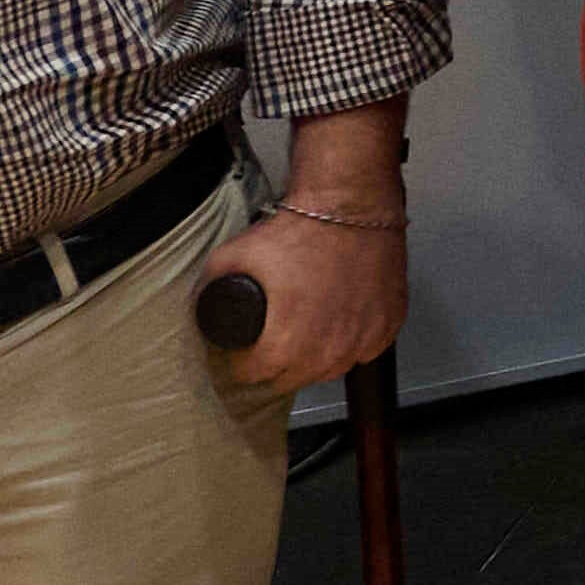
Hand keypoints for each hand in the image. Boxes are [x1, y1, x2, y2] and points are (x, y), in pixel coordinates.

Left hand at [195, 200, 402, 398]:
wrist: (351, 205)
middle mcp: (327, 353)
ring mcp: (363, 341)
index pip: (252, 375)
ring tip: (306, 329)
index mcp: (285, 347)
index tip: (244, 348)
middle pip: (291, 379)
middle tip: (273, 337)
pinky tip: (339, 320)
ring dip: (314, 357)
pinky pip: (364, 351)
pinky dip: (351, 342)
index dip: (241, 361)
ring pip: (330, 369)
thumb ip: (206, 288)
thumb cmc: (301, 231)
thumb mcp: (232, 257)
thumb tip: (195, 308)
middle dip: (276, 363)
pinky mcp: (388, 325)